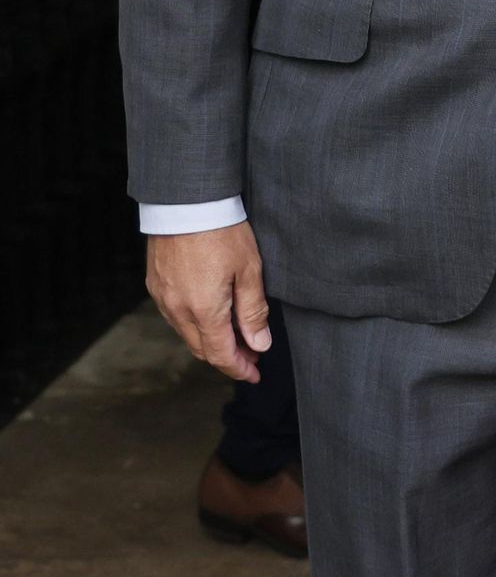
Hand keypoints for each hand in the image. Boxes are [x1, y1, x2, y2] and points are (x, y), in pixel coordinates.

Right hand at [145, 221, 270, 382]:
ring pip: (188, 334)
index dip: (239, 368)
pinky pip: (176, 316)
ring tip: (237, 333)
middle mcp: (177, 310)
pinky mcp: (155, 285)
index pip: (221, 354)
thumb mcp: (249, 269)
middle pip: (203, 348)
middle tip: (253, 352)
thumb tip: (259, 344)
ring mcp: (163, 298)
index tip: (255, 374)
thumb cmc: (222, 231)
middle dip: (228, 356)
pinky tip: (212, 314)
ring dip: (211, 340)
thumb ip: (253, 311)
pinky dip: (195, 324)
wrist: (185, 202)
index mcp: (203, 311)